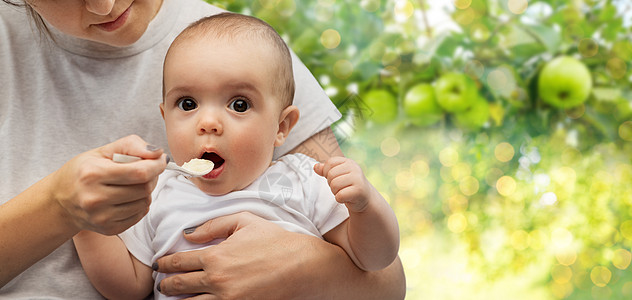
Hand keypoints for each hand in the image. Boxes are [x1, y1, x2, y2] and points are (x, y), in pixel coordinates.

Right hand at [52, 135, 165, 234]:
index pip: (139, 172)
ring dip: (146, 192)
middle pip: (144, 189)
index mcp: (93, 174)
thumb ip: (131, 145)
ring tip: (133, 184)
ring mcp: (101, 217)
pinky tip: (127, 198)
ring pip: (144, 203)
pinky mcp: (108, 228)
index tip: (161, 160)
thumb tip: (158, 153)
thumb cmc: (83, 171)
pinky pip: (139, 215)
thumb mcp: (103, 151)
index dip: (157, 165)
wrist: (60, 201)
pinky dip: (140, 205)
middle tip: (145, 171)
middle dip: (152, 177)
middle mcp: (95, 198)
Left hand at [153, 212, 325, 298]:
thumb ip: (214, 225)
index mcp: (216, 256)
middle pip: (179, 286)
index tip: (160, 264)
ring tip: (173, 299)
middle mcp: (216, 280)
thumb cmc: (275, 241)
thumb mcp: (245, 221)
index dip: (165, 263)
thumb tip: (189, 234)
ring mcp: (227, 299)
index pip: (179, 261)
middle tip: (162, 284)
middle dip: (166, 285)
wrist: (302, 266)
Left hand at [314, 156, 370, 212]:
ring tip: (343, 192)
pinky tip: (347, 198)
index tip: (335, 178)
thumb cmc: (348, 185)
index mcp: (348, 162)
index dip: (327, 172)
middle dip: (331, 184)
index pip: (330, 163)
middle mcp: (355, 168)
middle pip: (331, 175)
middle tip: (340, 187)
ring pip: (334, 185)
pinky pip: (340, 196)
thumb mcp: (337, 175)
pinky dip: (340, 199)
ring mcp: (358, 179)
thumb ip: (325, 170)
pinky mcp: (359, 191)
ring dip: (335, 192)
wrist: (364, 198)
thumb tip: (315, 167)